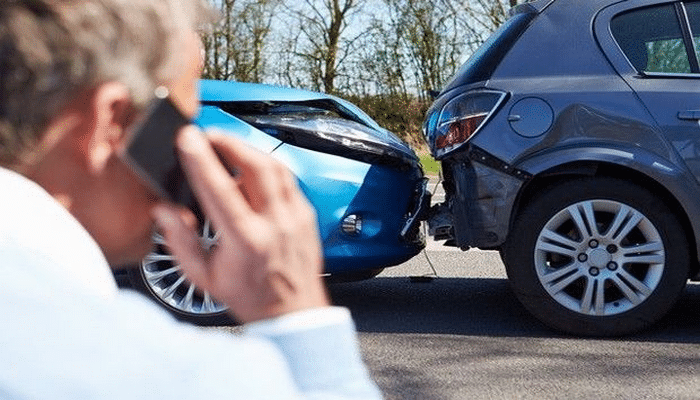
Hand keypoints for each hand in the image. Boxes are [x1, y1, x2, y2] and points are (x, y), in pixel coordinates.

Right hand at [152, 126, 328, 322]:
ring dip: (249, 150)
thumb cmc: (249, 296)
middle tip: (208, 135)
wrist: (292, 313)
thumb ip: (180, 241)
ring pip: (276, 167)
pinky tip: (251, 169)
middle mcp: (276, 224)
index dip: (202, 160)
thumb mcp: (204, 277)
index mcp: (246, 241)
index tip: (187, 138)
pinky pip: (288, 179)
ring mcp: (296, 217)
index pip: (221, 189)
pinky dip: (267, 167)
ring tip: (227, 146)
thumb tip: (164, 210)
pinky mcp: (307, 214)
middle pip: (256, 166)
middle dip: (229, 142)